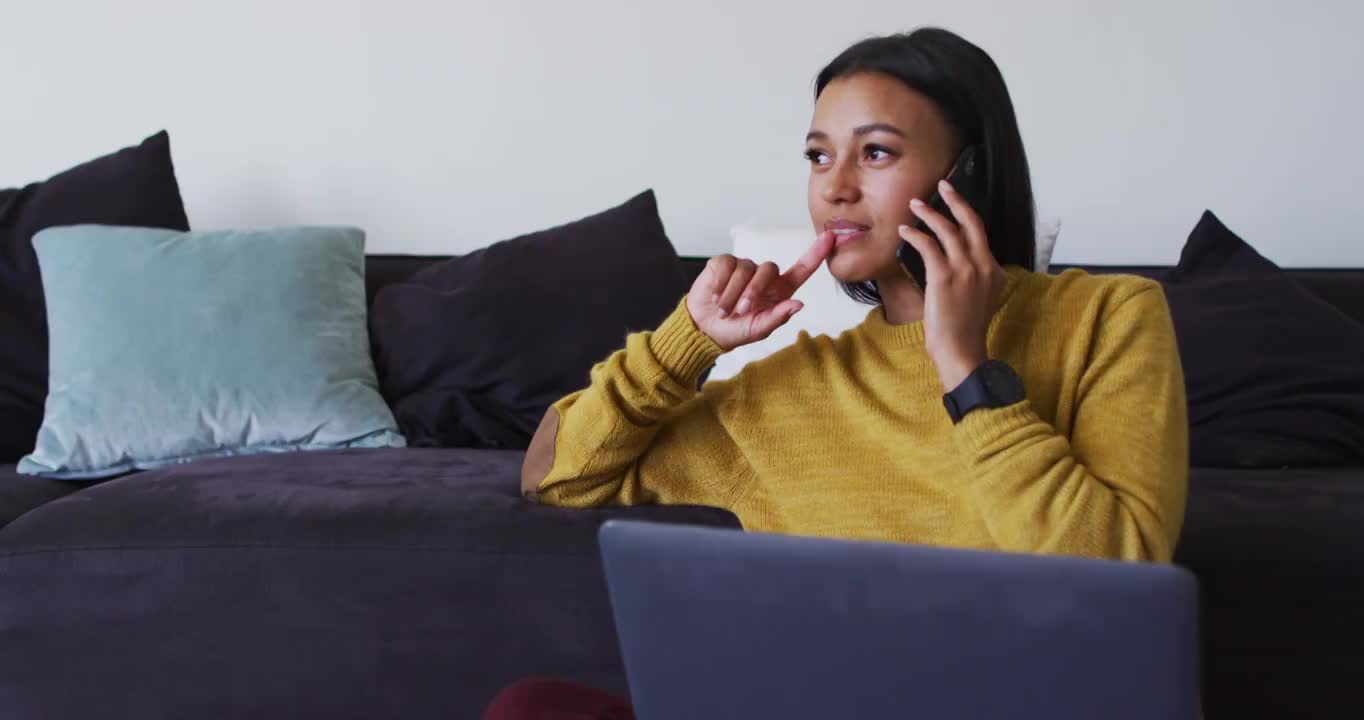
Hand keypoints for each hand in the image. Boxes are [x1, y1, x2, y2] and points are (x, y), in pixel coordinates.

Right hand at [687, 230, 835, 351]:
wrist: (703, 328)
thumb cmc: (735, 331)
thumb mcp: (758, 330)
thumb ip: (778, 317)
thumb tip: (799, 304)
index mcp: (779, 291)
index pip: (802, 268)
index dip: (816, 253)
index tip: (831, 238)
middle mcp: (763, 275)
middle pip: (769, 268)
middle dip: (754, 291)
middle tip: (740, 311)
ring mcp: (743, 267)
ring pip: (745, 268)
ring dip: (732, 293)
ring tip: (723, 310)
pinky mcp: (723, 263)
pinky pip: (726, 265)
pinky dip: (720, 283)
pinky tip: (714, 297)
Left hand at [899, 179, 1007, 390]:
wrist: (961, 352)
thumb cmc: (964, 331)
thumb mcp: (979, 301)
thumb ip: (974, 281)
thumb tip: (956, 267)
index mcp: (995, 272)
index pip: (980, 237)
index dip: (965, 218)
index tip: (954, 206)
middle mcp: (984, 266)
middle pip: (972, 222)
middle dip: (957, 200)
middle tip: (944, 184)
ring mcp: (966, 270)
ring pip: (948, 230)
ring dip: (929, 214)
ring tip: (914, 204)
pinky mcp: (946, 276)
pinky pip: (929, 246)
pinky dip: (915, 235)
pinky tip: (905, 230)